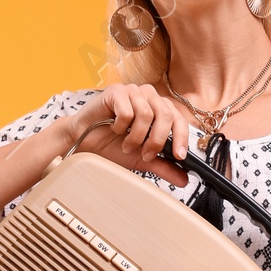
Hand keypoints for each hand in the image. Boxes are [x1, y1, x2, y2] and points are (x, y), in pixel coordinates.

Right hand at [63, 83, 192, 185]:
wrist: (86, 143)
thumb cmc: (112, 145)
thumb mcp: (142, 159)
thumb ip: (163, 166)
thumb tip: (184, 180)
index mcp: (158, 107)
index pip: (178, 118)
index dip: (181, 137)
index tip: (179, 156)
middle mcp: (148, 96)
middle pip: (165, 115)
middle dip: (156, 140)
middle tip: (145, 154)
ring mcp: (132, 91)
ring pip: (146, 114)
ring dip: (136, 137)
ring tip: (126, 144)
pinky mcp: (116, 91)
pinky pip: (127, 111)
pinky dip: (121, 127)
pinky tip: (113, 129)